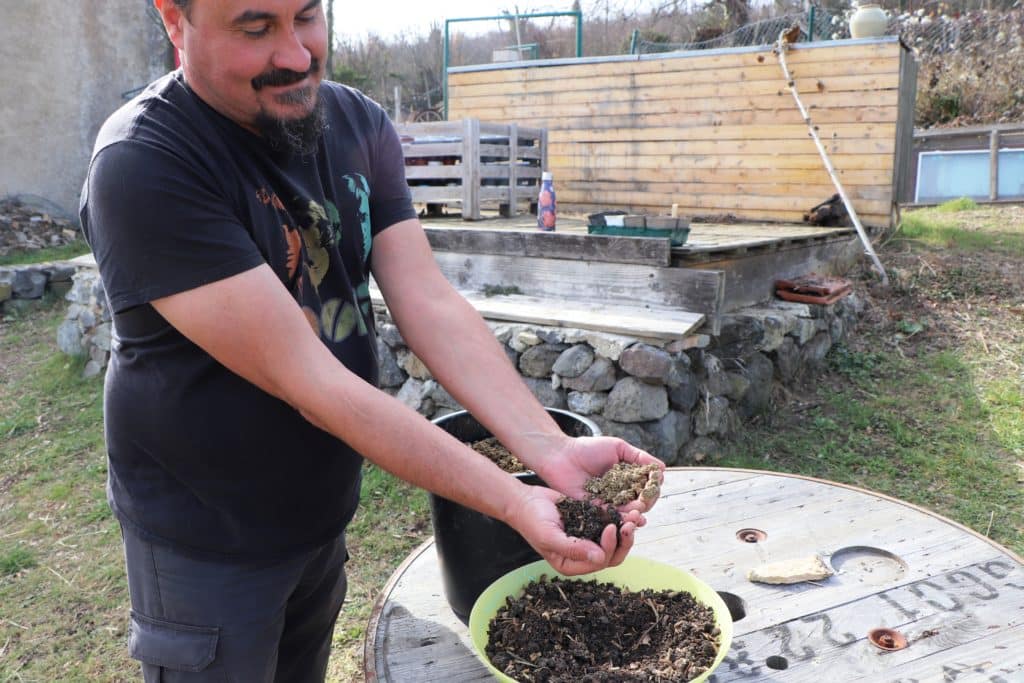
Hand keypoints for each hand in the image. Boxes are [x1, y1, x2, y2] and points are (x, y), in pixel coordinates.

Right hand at [507, 483, 638, 574]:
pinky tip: (627, 509)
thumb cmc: (531, 521)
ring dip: (625, 530)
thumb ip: (573, 548)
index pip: (598, 562)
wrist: (524, 500)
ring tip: (634, 516)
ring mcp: (587, 538)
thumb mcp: (549, 536)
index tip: (609, 528)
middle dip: (623, 542)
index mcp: (571, 564)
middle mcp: (581, 554)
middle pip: (611, 555)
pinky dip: (619, 518)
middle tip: (629, 524)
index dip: (609, 547)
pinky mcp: (590, 522)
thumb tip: (599, 557)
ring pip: (613, 541)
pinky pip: (608, 523)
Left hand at [532, 435, 665, 516]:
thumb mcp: (618, 448)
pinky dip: (621, 519)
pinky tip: (628, 518)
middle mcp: (620, 494)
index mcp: (627, 479)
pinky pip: (612, 518)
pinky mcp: (595, 512)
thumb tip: (661, 469)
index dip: (652, 488)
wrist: (561, 455)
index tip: (655, 485)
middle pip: (640, 503)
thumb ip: (639, 457)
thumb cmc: (588, 448)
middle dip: (646, 503)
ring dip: (636, 514)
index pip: (646, 487)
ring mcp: (609, 504)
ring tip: (639, 512)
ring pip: (627, 513)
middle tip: (645, 501)